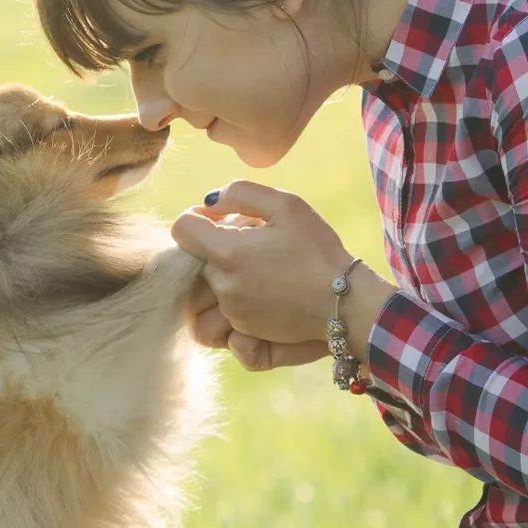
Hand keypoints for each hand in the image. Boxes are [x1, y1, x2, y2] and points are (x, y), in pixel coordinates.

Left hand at [169, 180, 366, 354]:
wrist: (346, 303)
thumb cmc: (319, 251)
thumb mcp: (287, 206)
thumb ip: (241, 194)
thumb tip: (209, 201)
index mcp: (227, 253)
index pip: (181, 229)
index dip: (196, 220)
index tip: (217, 220)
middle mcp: (222, 286)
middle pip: (198, 260)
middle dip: (218, 249)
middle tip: (256, 246)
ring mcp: (231, 313)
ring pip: (210, 290)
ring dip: (225, 279)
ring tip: (258, 272)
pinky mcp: (244, 333)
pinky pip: (222, 318)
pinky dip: (234, 305)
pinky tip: (261, 296)